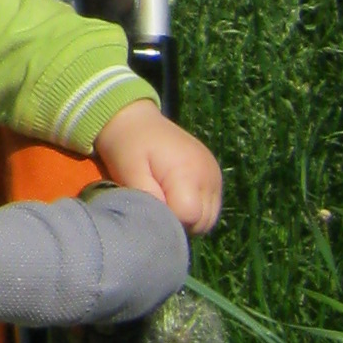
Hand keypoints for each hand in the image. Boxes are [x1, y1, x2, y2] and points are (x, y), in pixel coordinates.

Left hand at [95, 99, 222, 232]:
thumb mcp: (128, 170)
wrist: (136, 120)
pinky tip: (175, 196)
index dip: (168, 219)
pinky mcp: (215, 176)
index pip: (189, 216)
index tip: (150, 206)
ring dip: (187, 218)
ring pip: (208, 219)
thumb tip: (163, 222)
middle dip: (178, 221)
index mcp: (189, 171)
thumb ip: (147, 197)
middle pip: (201, 222)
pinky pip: (210, 208)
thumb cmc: (127, 145)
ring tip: (165, 200)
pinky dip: (194, 210)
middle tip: (155, 203)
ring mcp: (215, 175)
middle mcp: (209, 175)